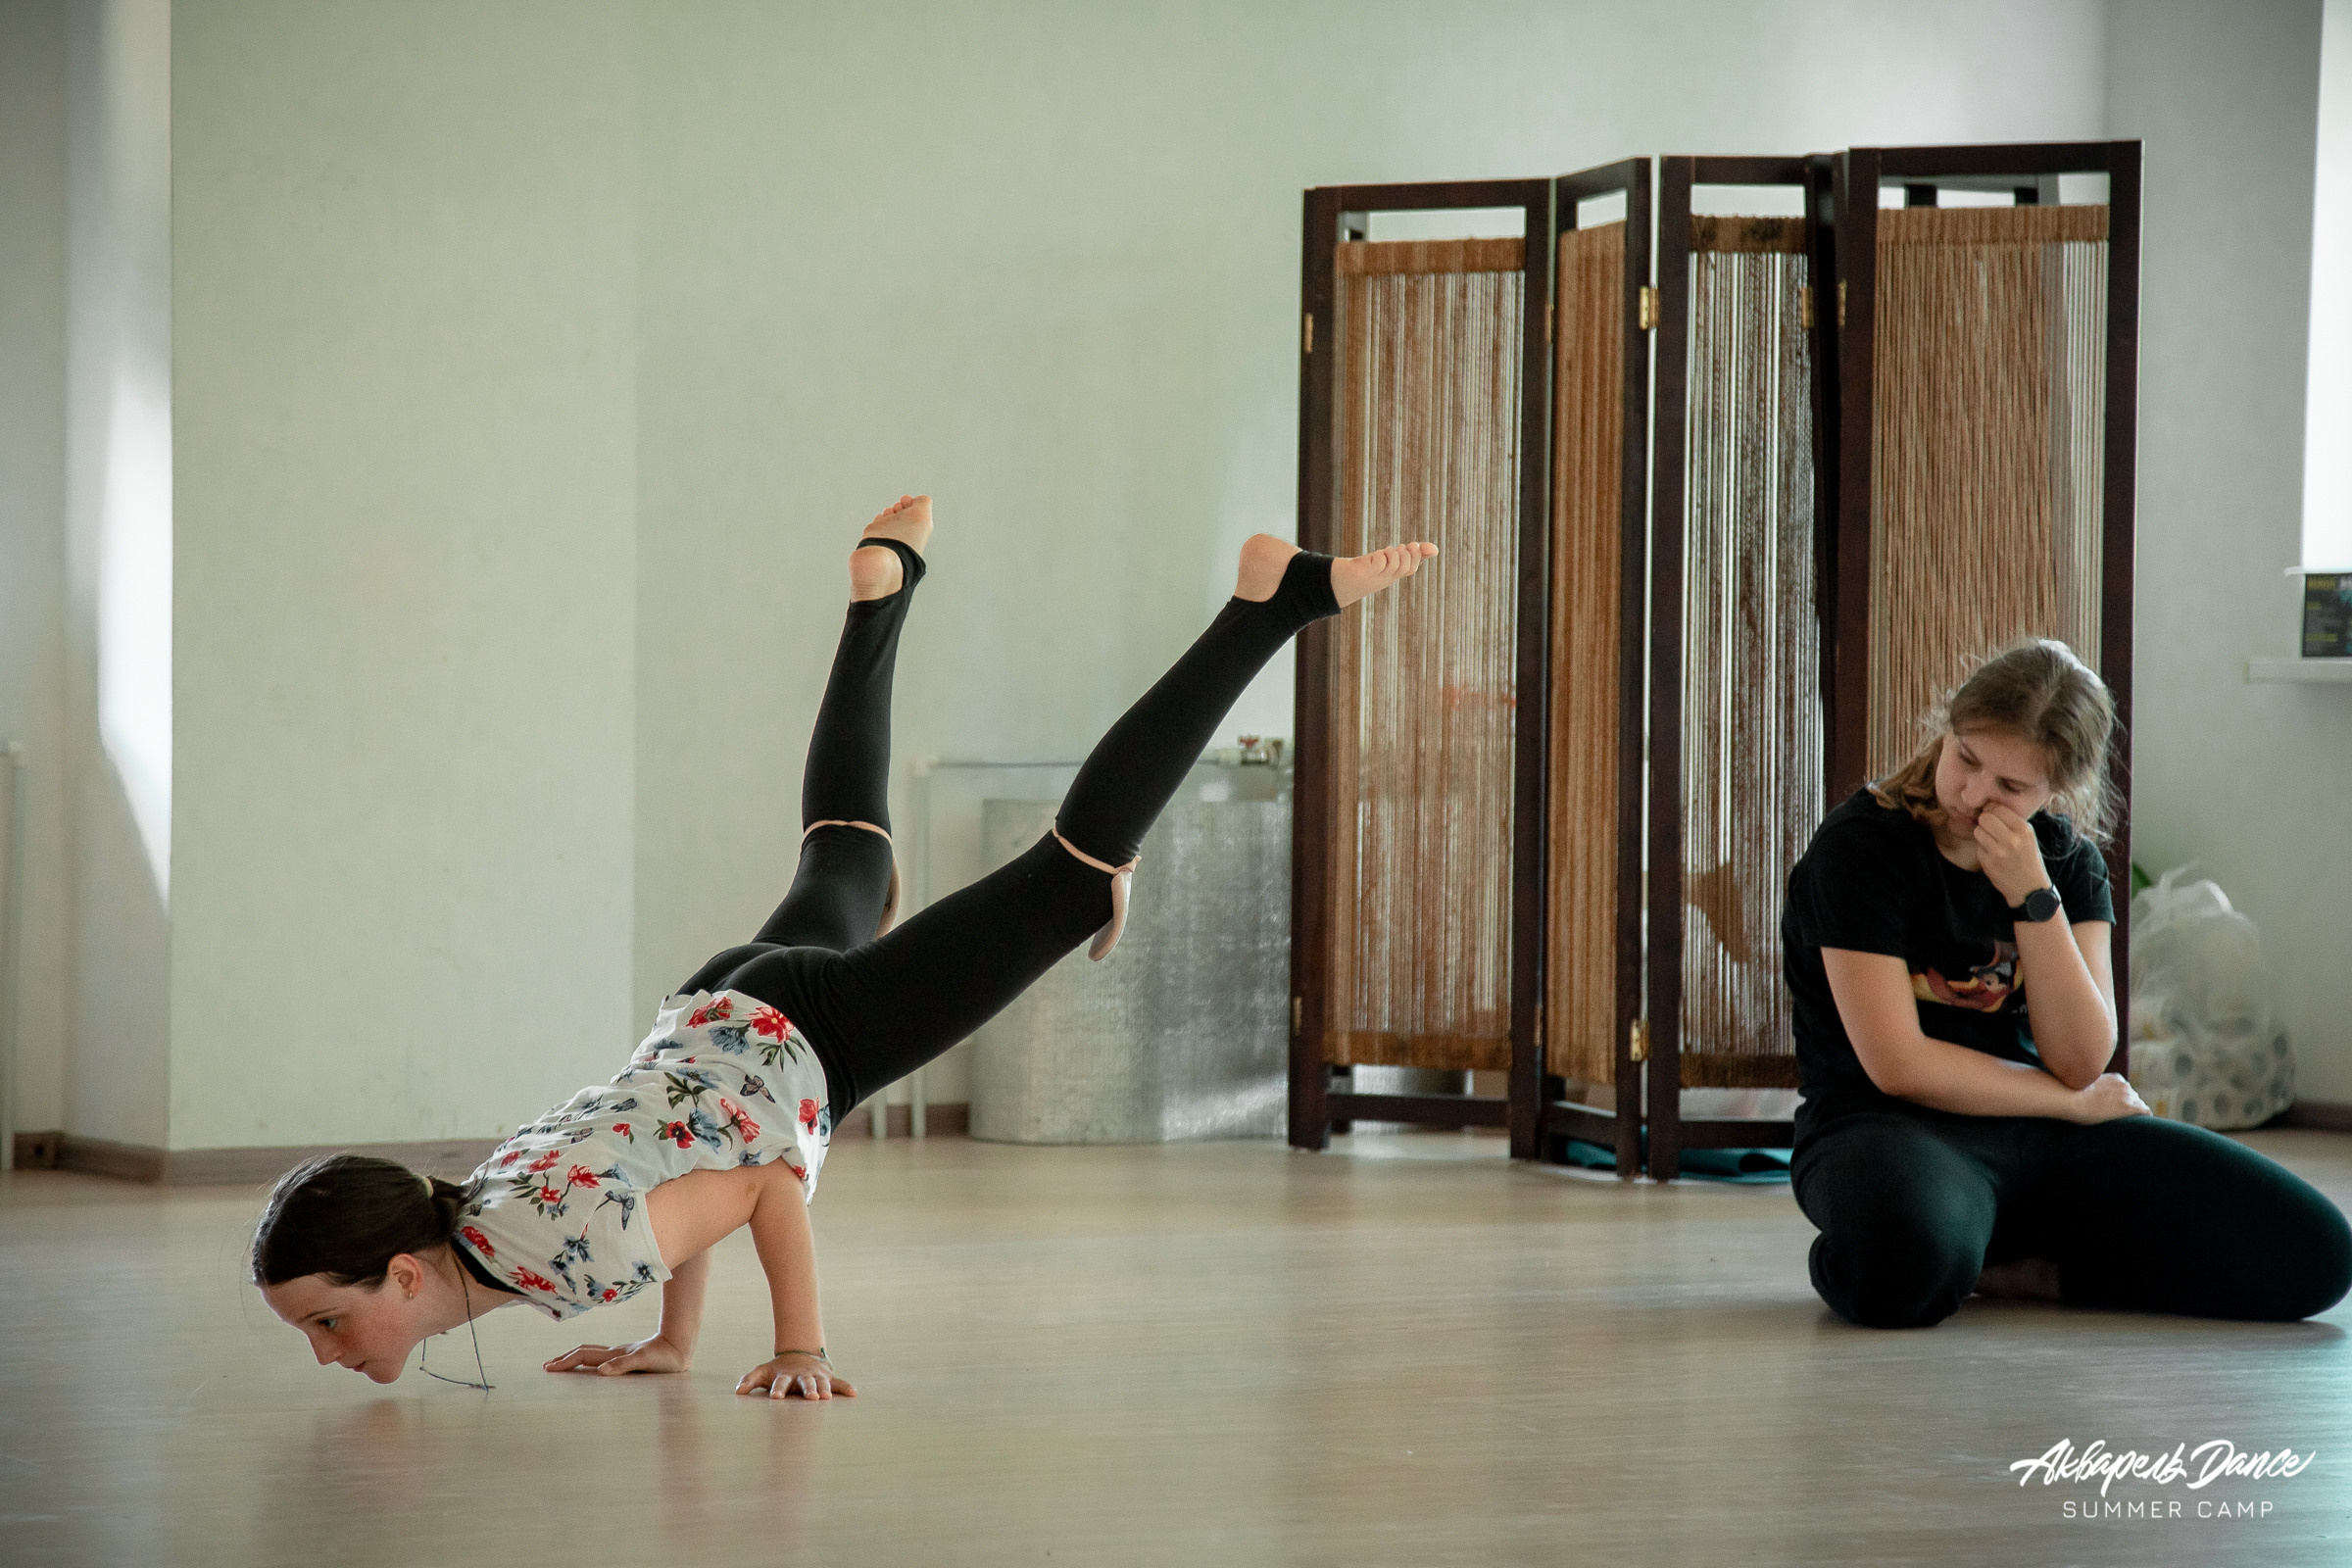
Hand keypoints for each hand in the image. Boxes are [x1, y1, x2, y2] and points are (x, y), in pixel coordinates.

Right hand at [544, 1334, 689, 1375]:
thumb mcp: (644, 1362)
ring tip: (563, 1364)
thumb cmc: (665, 1357)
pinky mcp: (628, 1358)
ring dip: (575, 1358)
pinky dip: (590, 1362)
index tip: (548, 1368)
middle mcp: (615, 1353)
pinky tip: (592, 1368)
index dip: (565, 1362)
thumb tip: (600, 1371)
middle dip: (565, 1359)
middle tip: (547, 1366)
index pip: (584, 1356)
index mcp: (614, 1355)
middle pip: (584, 1352)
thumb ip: (624, 1365)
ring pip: (592, 1354)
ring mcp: (621, 1354)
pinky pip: (603, 1358)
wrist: (680, 1346)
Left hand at [737, 1351, 855, 1400]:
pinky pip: (838, 1383)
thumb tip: (738, 1392)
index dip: (778, 1390)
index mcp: (785, 1376)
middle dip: (808, 1390)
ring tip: (827, 1398)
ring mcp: (816, 1376)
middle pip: (804, 1383)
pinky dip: (846, 1387)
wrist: (799, 1355)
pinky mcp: (828, 1378)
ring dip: (824, 1389)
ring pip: (821, 1383)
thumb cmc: (778, 1370)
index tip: (776, 1398)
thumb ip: (750, 1380)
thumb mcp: (762, 1372)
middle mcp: (802, 1376)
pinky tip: (854, 1393)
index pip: (780, 1383)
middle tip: (810, 1398)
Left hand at [1973, 802, 2051, 906]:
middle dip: (1985, 821)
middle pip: (1985, 818)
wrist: (2030, 888)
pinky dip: (1982, 849)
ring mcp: (1998, 852)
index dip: (1992, 810)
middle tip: (1991, 828)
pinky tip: (1992, 855)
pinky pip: (1977, 846)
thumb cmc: (2027, 858)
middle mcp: (2011, 839)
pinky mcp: (1988, 862)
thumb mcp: (2027, 836)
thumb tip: (1989, 804)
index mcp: (2023, 829)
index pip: (1997, 808)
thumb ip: (2011, 821)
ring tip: (1993, 842)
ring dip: (1982, 835)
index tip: (1994, 815)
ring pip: (1978, 831)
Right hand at [2067, 1072, 2150, 1123]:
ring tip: (2127, 1123)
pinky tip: (2141, 1124)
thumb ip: (2095, 1088)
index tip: (2114, 1109)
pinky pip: (2145, 1112)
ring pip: (2139, 1105)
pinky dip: (2144, 1117)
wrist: (2070, 1097)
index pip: (2126, 1090)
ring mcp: (2127, 1096)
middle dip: (2128, 1106)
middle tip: (2118, 1117)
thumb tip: (2088, 1096)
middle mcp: (2124, 1085)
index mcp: (2116, 1078)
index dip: (2121, 1100)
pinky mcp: (2128, 1108)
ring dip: (2134, 1113)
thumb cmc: (2070, 1093)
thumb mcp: (2086, 1085)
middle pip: (2134, 1098)